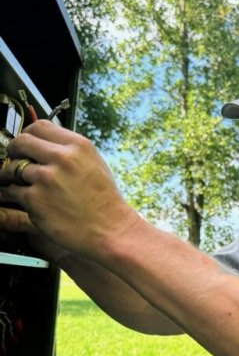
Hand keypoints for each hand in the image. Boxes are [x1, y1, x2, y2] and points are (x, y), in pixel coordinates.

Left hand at [0, 121, 141, 259]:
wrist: (110, 229)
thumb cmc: (104, 201)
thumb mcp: (95, 164)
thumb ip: (69, 151)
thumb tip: (44, 145)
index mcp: (78, 146)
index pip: (40, 126)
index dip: (28, 134)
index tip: (25, 144)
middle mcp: (62, 158)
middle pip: (21, 142)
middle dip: (14, 151)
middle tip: (15, 160)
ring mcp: (47, 178)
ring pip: (12, 167)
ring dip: (11, 176)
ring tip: (20, 184)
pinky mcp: (35, 199)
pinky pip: (12, 191)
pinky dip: (14, 195)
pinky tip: (25, 200)